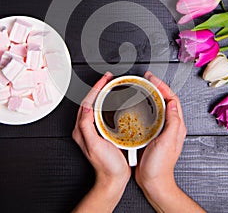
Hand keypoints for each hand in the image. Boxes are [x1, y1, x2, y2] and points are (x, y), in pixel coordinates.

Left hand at [72, 72, 130, 211]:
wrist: (114, 179)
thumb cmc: (106, 165)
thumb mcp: (94, 145)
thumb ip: (87, 126)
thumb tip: (86, 107)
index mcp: (81, 129)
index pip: (87, 102)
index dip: (95, 89)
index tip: (104, 80)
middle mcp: (86, 128)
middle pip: (91, 101)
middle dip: (99, 87)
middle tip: (108, 78)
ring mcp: (95, 129)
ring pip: (97, 105)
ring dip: (103, 93)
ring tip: (111, 85)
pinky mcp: (103, 131)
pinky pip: (104, 112)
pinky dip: (108, 103)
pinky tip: (115, 101)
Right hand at [135, 71, 186, 197]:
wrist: (153, 181)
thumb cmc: (160, 166)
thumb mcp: (167, 142)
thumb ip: (172, 122)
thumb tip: (171, 103)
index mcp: (176, 125)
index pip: (172, 99)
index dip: (163, 86)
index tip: (152, 79)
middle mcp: (170, 126)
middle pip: (165, 100)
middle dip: (157, 87)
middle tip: (147, 78)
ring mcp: (161, 129)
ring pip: (157, 106)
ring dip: (151, 94)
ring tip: (142, 86)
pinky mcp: (151, 133)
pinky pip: (150, 114)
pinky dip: (144, 106)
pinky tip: (137, 105)